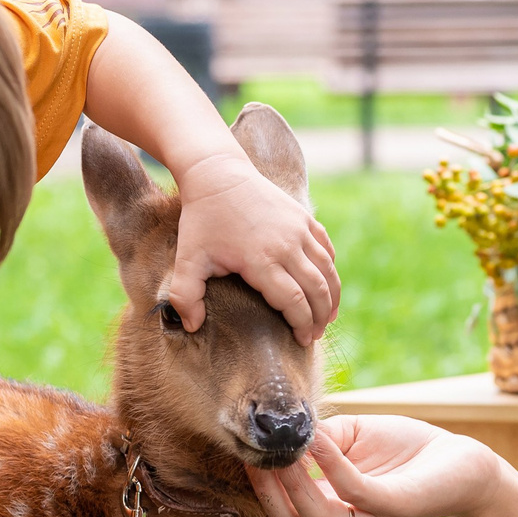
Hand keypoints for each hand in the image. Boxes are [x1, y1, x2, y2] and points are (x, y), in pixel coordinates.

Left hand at [168, 155, 339, 342]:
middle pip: (317, 290)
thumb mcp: (187, 258)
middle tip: (315, 335)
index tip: (301, 341)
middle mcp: (287, 245)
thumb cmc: (202, 219)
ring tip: (328, 316)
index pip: (293, 302)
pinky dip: (331, 270)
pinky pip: (326, 249)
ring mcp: (299, 229)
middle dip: (320, 317)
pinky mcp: (305, 218)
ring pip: (328, 270)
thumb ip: (185, 296)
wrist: (219, 174)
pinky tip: (328, 285)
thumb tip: (191, 327)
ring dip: (332, 297)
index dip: (301, 325)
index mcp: (261, 260)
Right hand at [246, 415, 501, 516]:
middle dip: (266, 488)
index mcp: (331, 505)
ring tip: (281, 447)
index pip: (281, 506)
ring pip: (316, 515)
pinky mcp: (394, 506)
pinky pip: (354, 490)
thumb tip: (283, 427)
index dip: (258, 482)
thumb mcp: (352, 435)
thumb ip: (317, 436)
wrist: (461, 461)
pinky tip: (318, 437)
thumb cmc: (405, 448)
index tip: (242, 449)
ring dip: (293, 481)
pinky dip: (331, 464)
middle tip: (251, 454)